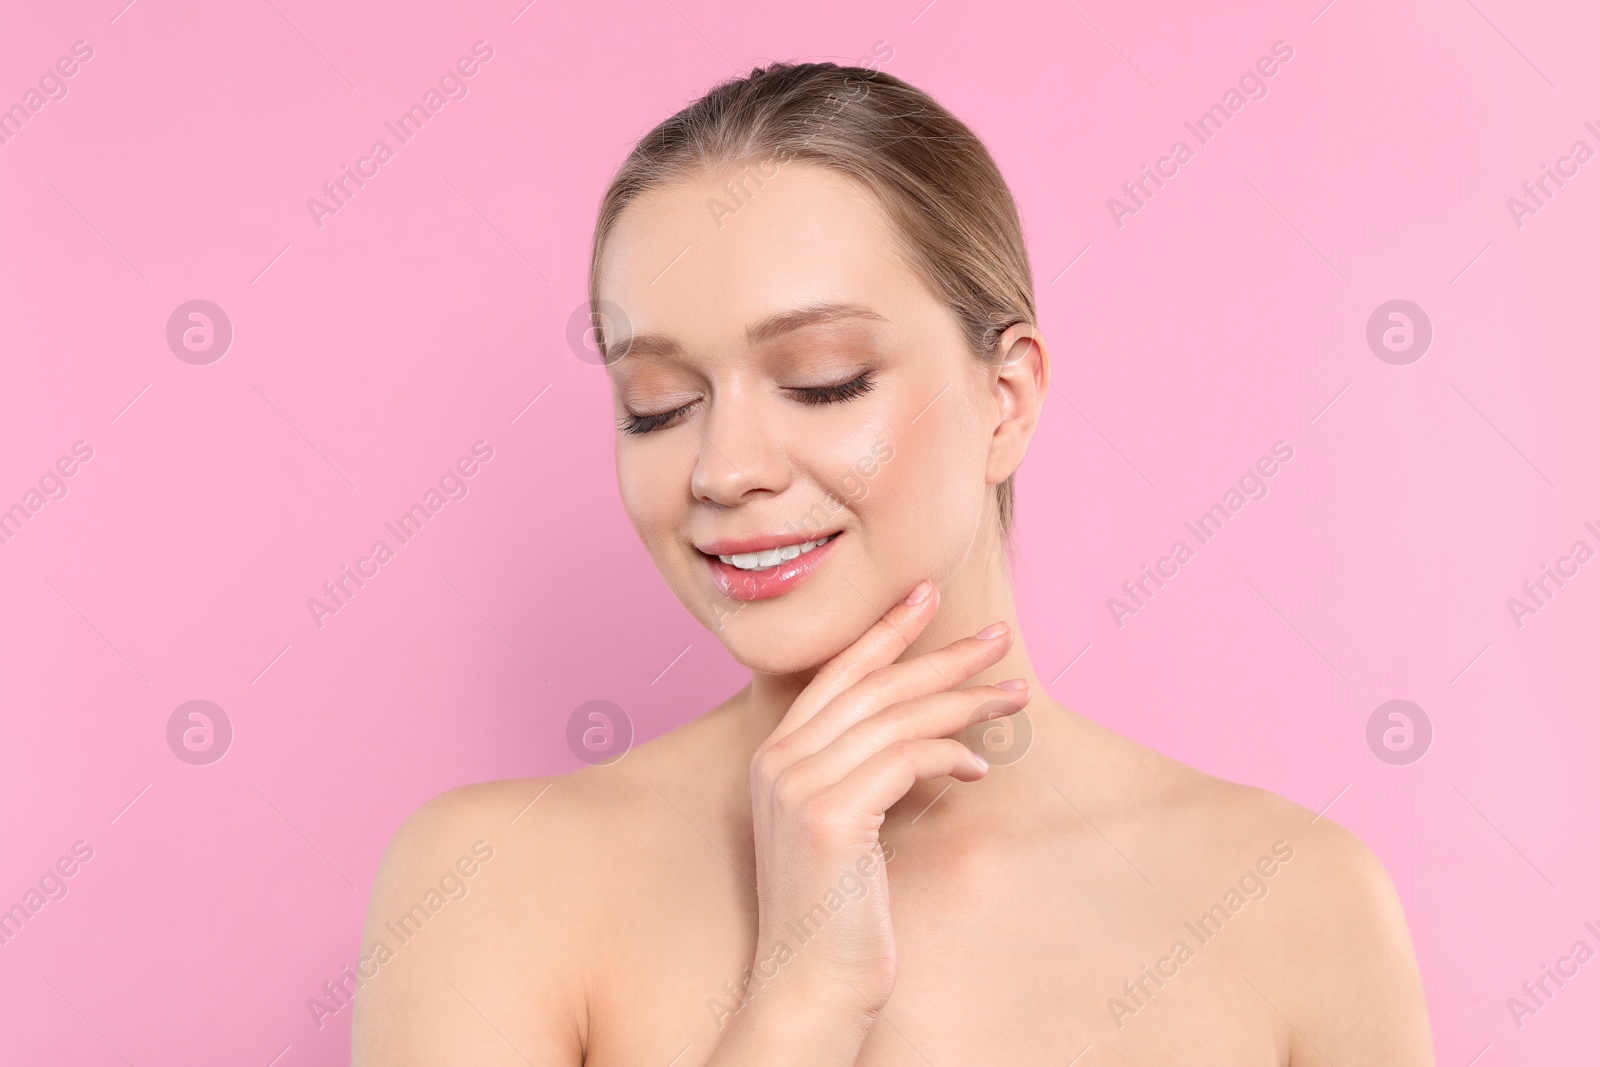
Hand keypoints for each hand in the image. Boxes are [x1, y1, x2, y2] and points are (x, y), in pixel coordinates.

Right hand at [729, 578, 1029, 1048]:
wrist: (809, 986)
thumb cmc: (837, 914)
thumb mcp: (844, 828)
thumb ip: (861, 774)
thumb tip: (927, 733)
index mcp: (775, 756)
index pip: (837, 674)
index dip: (886, 632)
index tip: (929, 596)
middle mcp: (778, 761)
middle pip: (873, 686)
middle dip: (941, 655)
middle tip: (998, 637)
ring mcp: (797, 786)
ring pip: (895, 718)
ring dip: (963, 700)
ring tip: (1013, 695)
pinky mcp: (828, 816)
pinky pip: (905, 759)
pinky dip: (950, 755)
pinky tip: (978, 768)